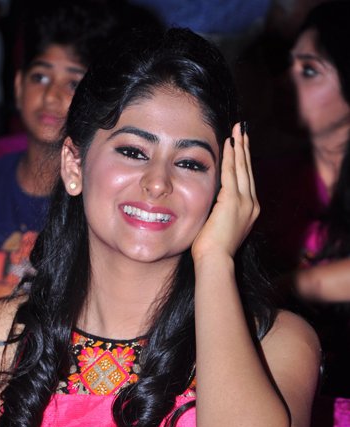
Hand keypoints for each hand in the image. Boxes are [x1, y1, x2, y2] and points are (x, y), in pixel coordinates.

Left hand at [191, 122, 259, 261]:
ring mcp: (244, 202)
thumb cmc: (212, 251)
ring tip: (238, 130)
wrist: (216, 261)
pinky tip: (229, 143)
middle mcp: (251, 205)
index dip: (244, 162)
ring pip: (242, 168)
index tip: (241, 147)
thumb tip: (211, 207)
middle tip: (242, 130)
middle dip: (245, 148)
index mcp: (249, 211)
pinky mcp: (233, 201)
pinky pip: (232, 173)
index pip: (246, 181)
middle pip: (248, 170)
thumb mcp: (220, 228)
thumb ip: (219, 214)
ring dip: (239, 147)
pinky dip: (231, 156)